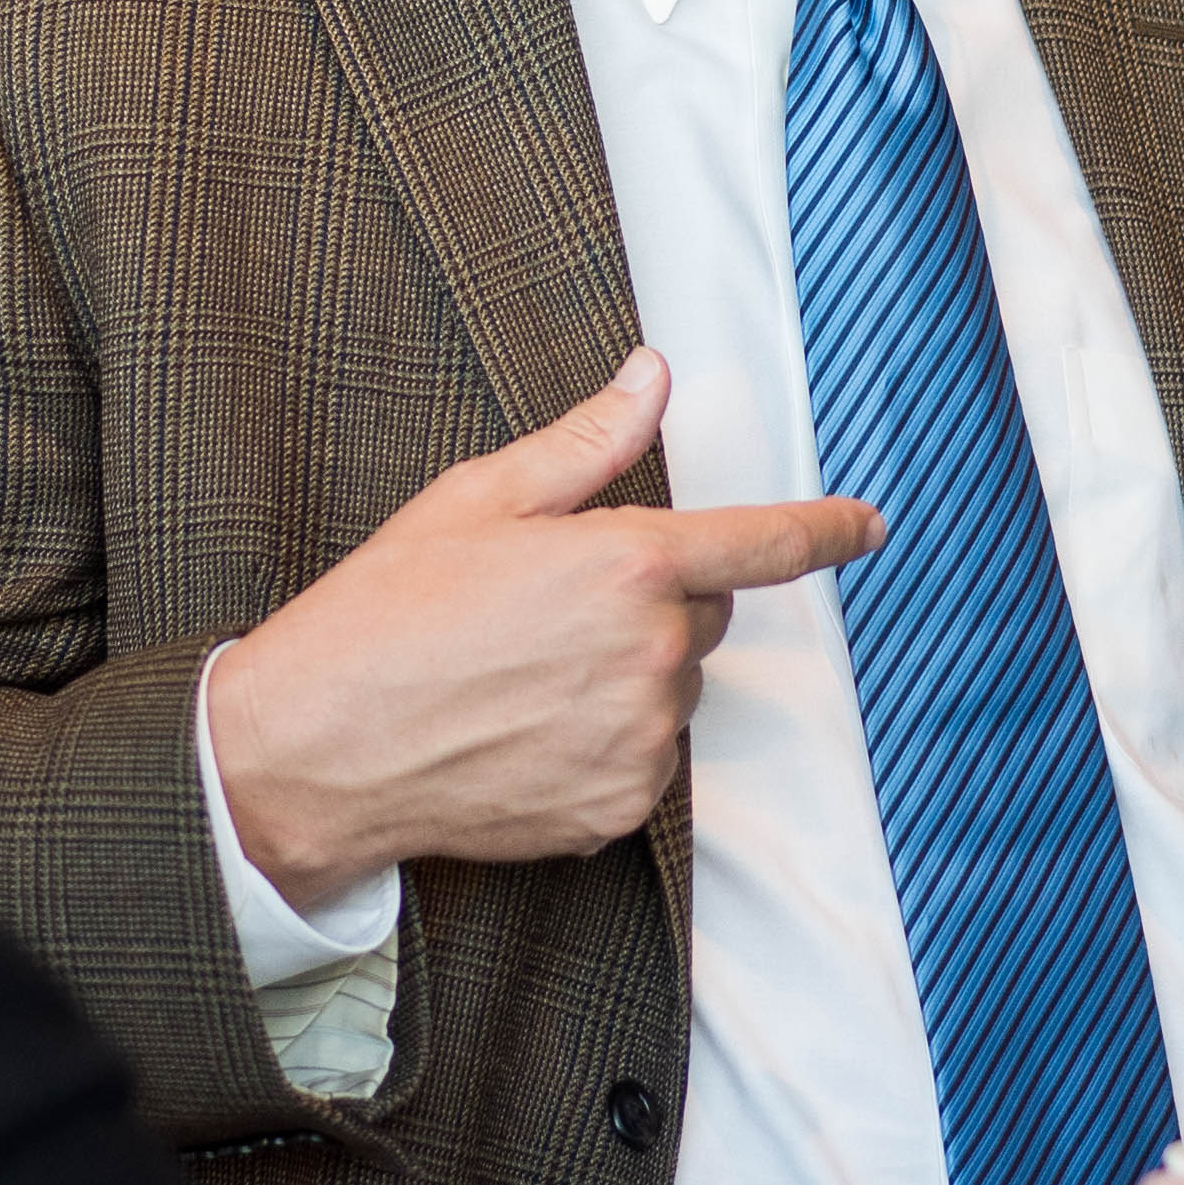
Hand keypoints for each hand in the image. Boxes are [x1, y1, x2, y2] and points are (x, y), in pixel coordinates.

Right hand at [210, 350, 882, 909]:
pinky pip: (644, 759)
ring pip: (671, 689)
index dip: (826, 530)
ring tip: (520, 674)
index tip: (865, 526)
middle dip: (651, 599)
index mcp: (629, 563)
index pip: (766, 543)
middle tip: (549, 605)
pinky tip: (523, 729)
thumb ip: (587, 442)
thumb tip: (651, 379)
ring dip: (625, 674)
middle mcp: (652, 654)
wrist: (318, 748)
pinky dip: (603, 742)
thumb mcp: (479, 499)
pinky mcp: (619, 805)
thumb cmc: (386, 615)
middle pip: (702, 615)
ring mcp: (641, 738)